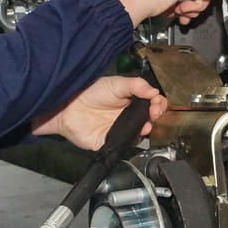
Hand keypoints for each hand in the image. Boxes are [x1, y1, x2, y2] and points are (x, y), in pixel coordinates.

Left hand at [30, 76, 167, 150]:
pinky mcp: (114, 142)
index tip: (157, 102)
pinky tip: (137, 132)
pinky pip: (128, 144)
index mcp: (132, 100)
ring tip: (146, 123)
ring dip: (148, 127)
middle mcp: (129, 116)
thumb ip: (136, 85)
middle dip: (156, 114)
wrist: (69, 107)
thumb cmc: (89, 93)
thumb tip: (154, 91)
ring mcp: (122, 129)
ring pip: (142, 132)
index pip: (152, 103)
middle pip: (151, 118)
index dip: (158, 103)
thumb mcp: (115, 83)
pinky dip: (134, 140)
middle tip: (154, 111)